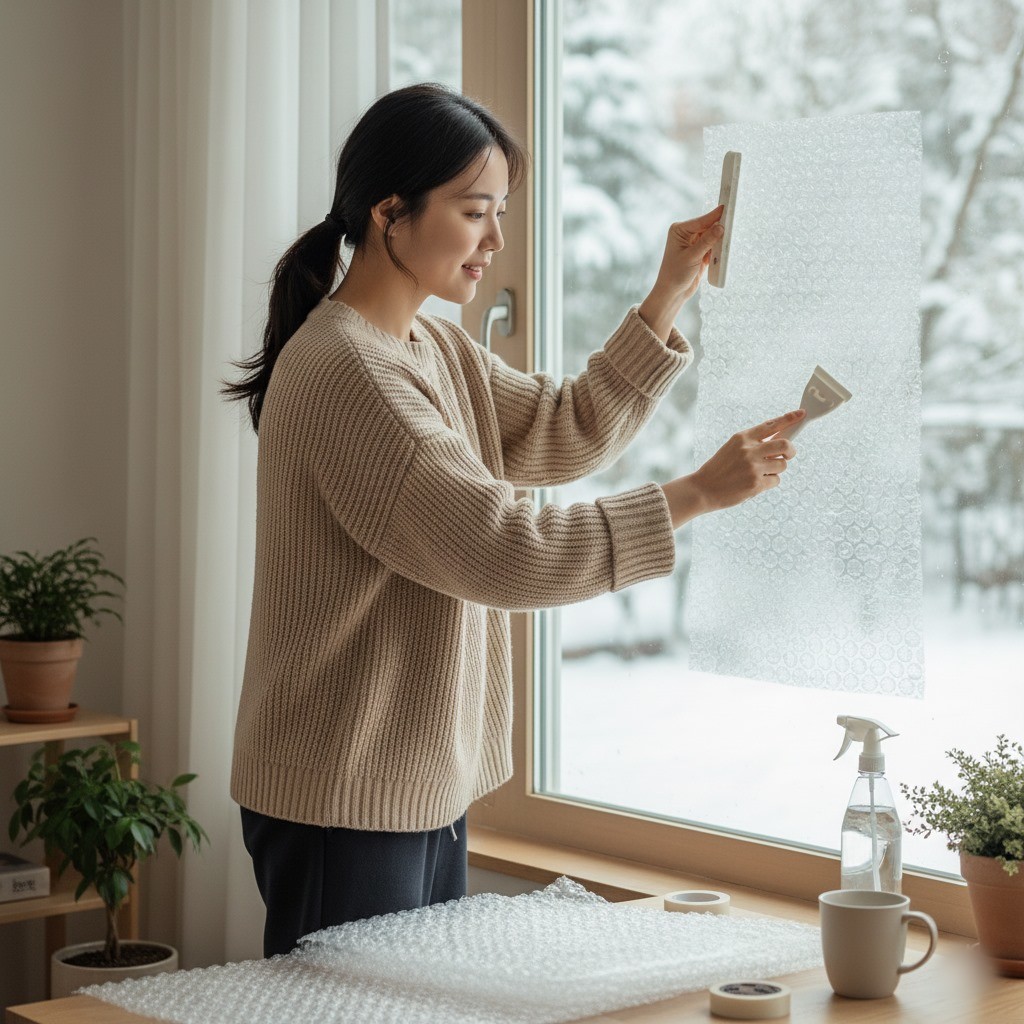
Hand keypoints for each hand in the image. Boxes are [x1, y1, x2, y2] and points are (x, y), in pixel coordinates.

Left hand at [653, 206, 724, 303]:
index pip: (701, 220)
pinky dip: (719, 249)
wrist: (673, 293)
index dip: (715, 215)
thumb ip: (707, 241)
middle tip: (733, 226)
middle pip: (708, 226)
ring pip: (713, 236)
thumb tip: (720, 227)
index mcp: (679, 230)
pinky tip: (725, 251)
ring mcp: (694, 243)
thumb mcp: (692, 257)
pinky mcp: (701, 252)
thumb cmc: (675, 274)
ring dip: (720, 240)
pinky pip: (714, 246)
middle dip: (719, 229)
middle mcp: (686, 234)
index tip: (728, 208)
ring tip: (730, 240)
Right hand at [660, 409, 804, 526]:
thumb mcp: (732, 448)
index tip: (801, 414)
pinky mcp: (756, 484)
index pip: (771, 425)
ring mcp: (754, 468)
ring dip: (776, 470)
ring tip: (760, 473)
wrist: (703, 489)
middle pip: (786, 445)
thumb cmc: (719, 468)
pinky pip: (776, 481)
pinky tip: (754, 484)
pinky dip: (769, 483)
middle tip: (788, 455)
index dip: (789, 418)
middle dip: (791, 451)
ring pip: (782, 465)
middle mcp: (749, 450)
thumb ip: (753, 443)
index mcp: (742, 438)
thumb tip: (780, 441)